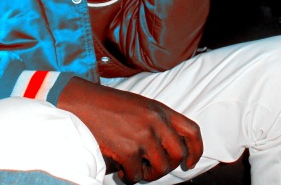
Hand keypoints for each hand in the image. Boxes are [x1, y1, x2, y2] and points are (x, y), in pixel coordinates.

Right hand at [57, 77, 202, 183]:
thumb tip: (168, 148)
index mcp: (161, 110)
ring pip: (161, 168)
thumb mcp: (141, 106)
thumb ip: (158, 122)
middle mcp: (156, 122)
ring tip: (135, 169)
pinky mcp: (127, 149)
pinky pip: (137, 174)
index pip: (192, 131)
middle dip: (169, 167)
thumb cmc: (110, 105)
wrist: (84, 102)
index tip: (189, 162)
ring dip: (149, 174)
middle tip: (153, 169)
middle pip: (179, 154)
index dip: (196, 150)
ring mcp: (143, 135)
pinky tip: (121, 171)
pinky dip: (130, 178)